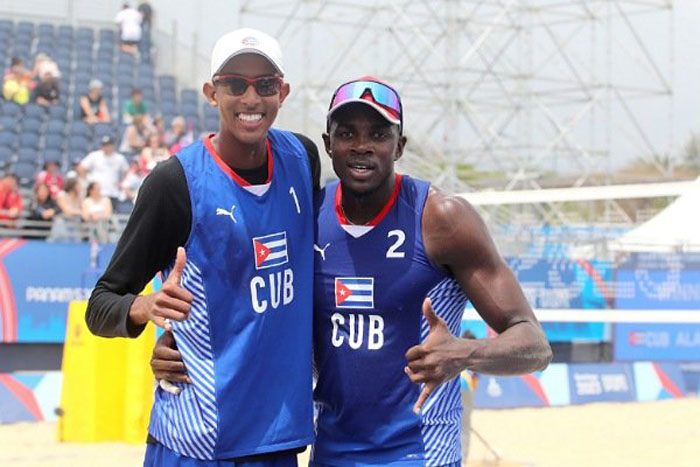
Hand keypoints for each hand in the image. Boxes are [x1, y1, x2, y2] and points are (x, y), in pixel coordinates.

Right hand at [128, 247, 192, 330]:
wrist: (146, 306)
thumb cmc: (165, 291)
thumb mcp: (172, 278)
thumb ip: (179, 264)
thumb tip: (181, 248)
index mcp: (167, 288)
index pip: (189, 297)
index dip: (189, 299)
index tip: (184, 298)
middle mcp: (161, 299)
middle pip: (186, 308)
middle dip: (187, 309)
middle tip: (182, 307)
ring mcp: (158, 311)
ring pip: (181, 318)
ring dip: (182, 317)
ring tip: (179, 313)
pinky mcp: (156, 321)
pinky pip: (168, 326)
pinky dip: (170, 326)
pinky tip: (170, 324)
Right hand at [151, 331, 189, 394]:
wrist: (168, 349)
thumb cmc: (175, 341)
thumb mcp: (174, 335)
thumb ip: (176, 331)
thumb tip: (175, 326)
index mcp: (158, 348)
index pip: (165, 353)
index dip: (176, 355)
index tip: (186, 356)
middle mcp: (154, 360)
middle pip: (166, 366)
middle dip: (179, 366)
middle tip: (190, 366)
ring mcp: (156, 371)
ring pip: (167, 375)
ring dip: (180, 377)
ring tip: (191, 378)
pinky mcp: (159, 378)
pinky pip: (165, 385)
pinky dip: (172, 388)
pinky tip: (180, 391)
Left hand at [405, 298, 469, 413]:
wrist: (466, 354)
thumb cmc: (449, 339)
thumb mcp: (439, 325)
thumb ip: (429, 313)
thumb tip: (426, 298)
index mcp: (426, 349)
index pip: (408, 355)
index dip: (411, 353)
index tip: (420, 351)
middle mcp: (429, 363)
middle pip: (410, 367)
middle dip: (413, 364)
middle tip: (421, 360)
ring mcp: (433, 374)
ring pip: (414, 379)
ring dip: (414, 376)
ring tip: (417, 371)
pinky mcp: (437, 383)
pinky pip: (427, 394)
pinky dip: (420, 403)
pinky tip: (415, 411)